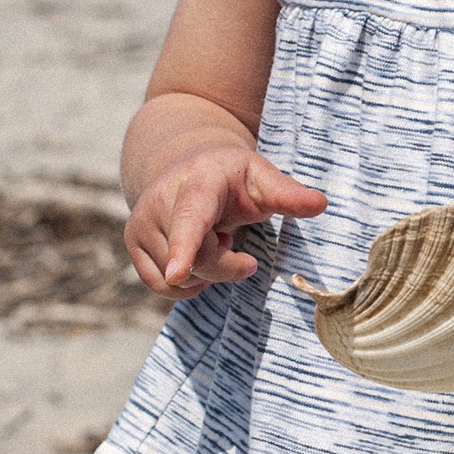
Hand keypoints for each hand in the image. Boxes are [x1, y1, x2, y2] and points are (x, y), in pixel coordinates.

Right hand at [125, 142, 326, 297]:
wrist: (186, 166)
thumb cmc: (232, 177)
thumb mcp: (261, 177)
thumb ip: (288, 194)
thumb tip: (322, 204)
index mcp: (196, 183)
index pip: (191, 220)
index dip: (186, 248)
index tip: (179, 271)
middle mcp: (158, 201)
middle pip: (197, 263)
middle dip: (226, 264)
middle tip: (232, 240)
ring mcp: (139, 224)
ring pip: (179, 281)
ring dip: (205, 273)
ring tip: (209, 239)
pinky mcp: (131, 244)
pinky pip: (163, 288)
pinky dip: (186, 282)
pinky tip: (194, 252)